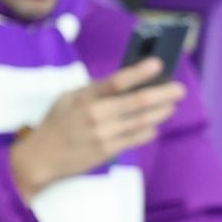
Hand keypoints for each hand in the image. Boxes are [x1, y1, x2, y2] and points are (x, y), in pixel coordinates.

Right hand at [9, 59, 185, 201]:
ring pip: (142, 121)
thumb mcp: (68, 99)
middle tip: (180, 89)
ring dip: (161, 112)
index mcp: (84, 96)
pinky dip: (148, 131)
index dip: (139, 72)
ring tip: (172, 106)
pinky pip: (136, 138)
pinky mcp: (108, 150)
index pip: (117, 81)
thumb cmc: (57, 124)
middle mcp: (95, 114)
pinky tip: (155, 126)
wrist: (42, 157)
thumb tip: (123, 83)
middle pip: (137, 101)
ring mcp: (103, 133)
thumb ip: (93, 91)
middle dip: (163, 94)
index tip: (158, 64)